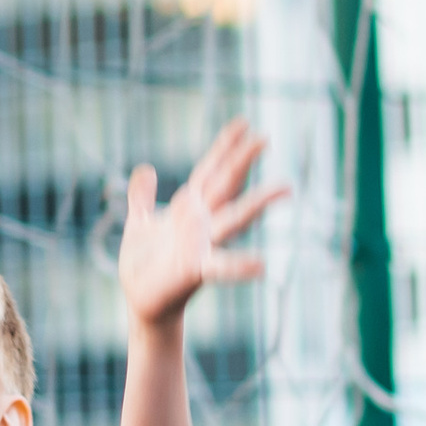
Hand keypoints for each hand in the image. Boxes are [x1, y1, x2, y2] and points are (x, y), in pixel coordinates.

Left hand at [116, 120, 284, 330]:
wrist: (141, 301)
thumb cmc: (144, 264)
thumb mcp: (139, 222)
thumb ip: (142, 197)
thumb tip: (144, 169)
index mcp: (188, 208)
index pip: (210, 170)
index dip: (224, 147)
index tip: (244, 123)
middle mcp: (201, 223)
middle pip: (225, 185)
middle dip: (242, 161)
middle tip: (266, 137)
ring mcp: (202, 245)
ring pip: (234, 219)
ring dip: (258, 204)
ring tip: (286, 188)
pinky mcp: (195, 269)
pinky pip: (221, 267)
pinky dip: (240, 267)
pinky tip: (263, 265)